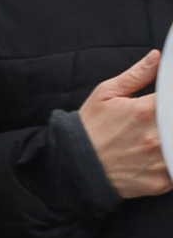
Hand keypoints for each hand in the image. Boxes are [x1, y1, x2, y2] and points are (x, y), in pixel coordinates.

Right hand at [79, 51, 169, 197]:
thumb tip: (157, 57)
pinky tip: (157, 157)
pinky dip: (171, 161)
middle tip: (161, 122)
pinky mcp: (162, 180)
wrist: (74, 166)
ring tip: (157, 137)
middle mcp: (157, 136)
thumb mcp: (105, 95)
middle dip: (171, 121)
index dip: (172, 100)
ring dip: (171, 140)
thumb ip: (136, 75)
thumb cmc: (89, 128)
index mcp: (146, 110)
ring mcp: (162, 160)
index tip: (167, 104)